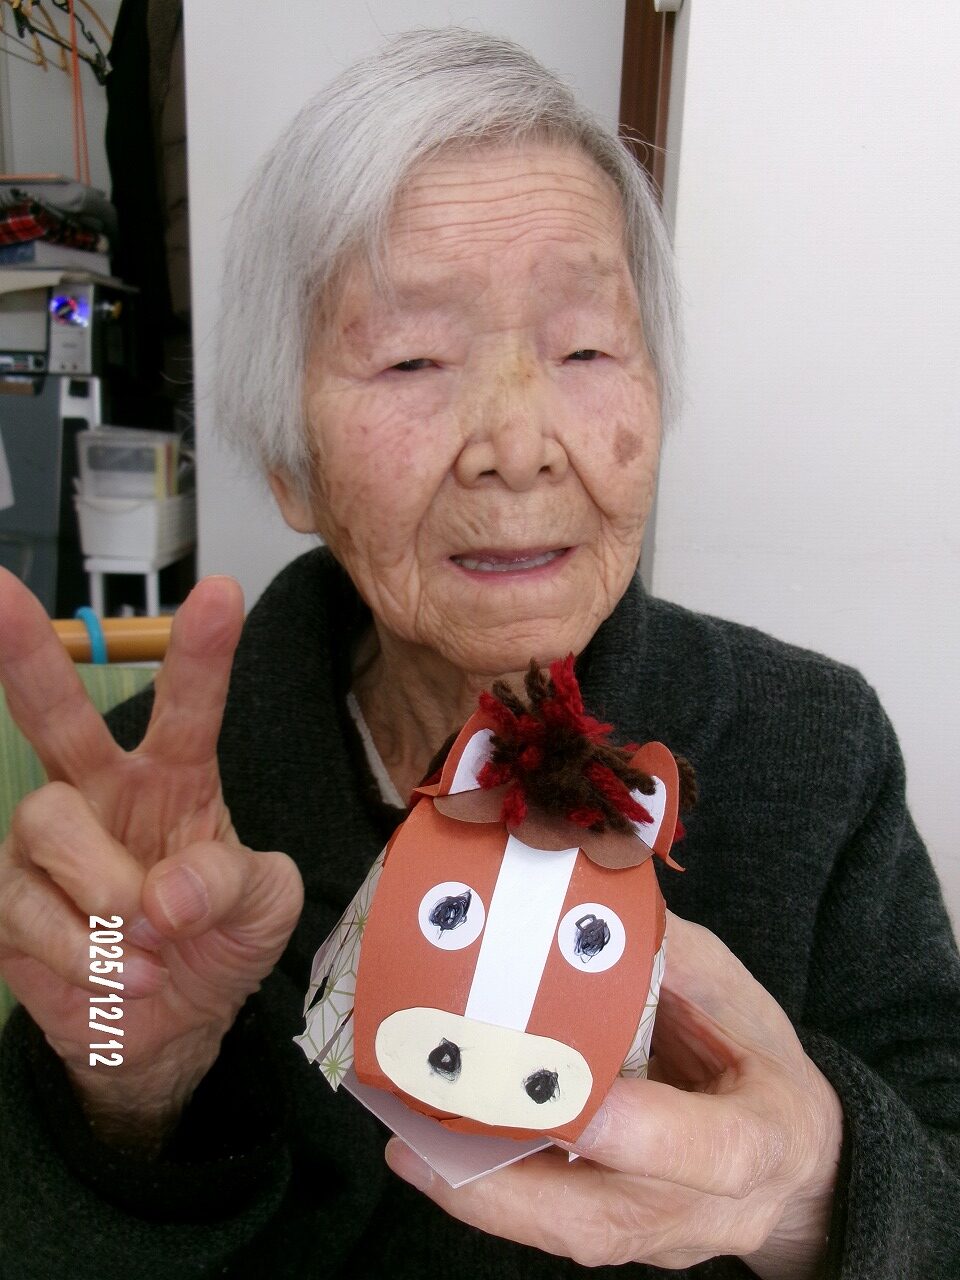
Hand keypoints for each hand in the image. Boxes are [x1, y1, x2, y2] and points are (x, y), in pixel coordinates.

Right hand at [0, 570, 303, 1150]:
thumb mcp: (263, 908)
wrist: (170, 1023)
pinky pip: (25, 906)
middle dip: (29, 655)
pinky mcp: (10, 899)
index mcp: (177, 778)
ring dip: (103, 887)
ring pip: (45, 821)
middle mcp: (102, 792)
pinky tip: (118, 972)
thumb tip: (168, 892)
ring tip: (147, 939)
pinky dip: (79, 949)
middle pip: (57, 715)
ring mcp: (48, 843)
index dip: (202, 654)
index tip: (222, 592)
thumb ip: (233, 885)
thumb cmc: (219, 938)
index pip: (189, 708)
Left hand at [385, 910, 843, 1278]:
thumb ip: (669, 961)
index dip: (644, 1133)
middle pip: (609, 1220)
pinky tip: (431, 1149)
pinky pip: (552, 1223)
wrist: (797, 1161)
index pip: (712, 1151)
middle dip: (509, 1187)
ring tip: (405, 1142)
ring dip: (479, 1194)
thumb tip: (584, 904)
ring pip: (566, 1233)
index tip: (578, 1102)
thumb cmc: (759, 1060)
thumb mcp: (737, 996)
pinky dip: (490, 1190)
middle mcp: (711, 1206)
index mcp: (764, 1136)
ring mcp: (663, 1235)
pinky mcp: (623, 1239)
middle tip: (419, 1138)